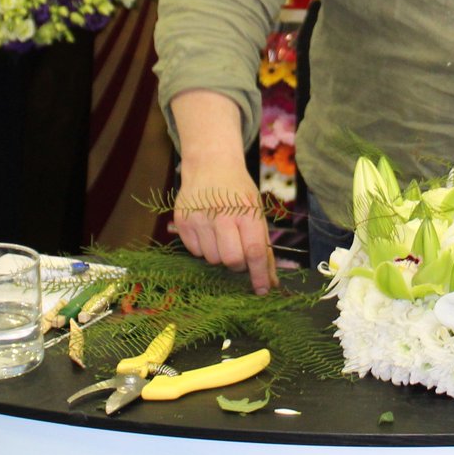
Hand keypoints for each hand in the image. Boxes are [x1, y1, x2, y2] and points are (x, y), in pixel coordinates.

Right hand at [172, 155, 276, 295]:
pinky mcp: (183, 221)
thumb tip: (270, 280)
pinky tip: (207, 229)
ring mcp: (200, 218)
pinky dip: (204, 247)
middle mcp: (223, 215)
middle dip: (238, 265)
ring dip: (220, 255)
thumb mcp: (257, 210)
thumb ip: (263, 244)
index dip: (260, 275)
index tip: (263, 290)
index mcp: (247, 211)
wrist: (211, 164)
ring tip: (222, 234)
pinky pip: (195, 252)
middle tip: (239, 254)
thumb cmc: (238, 191)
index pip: (255, 251)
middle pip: (232, 260)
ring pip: (212, 259)